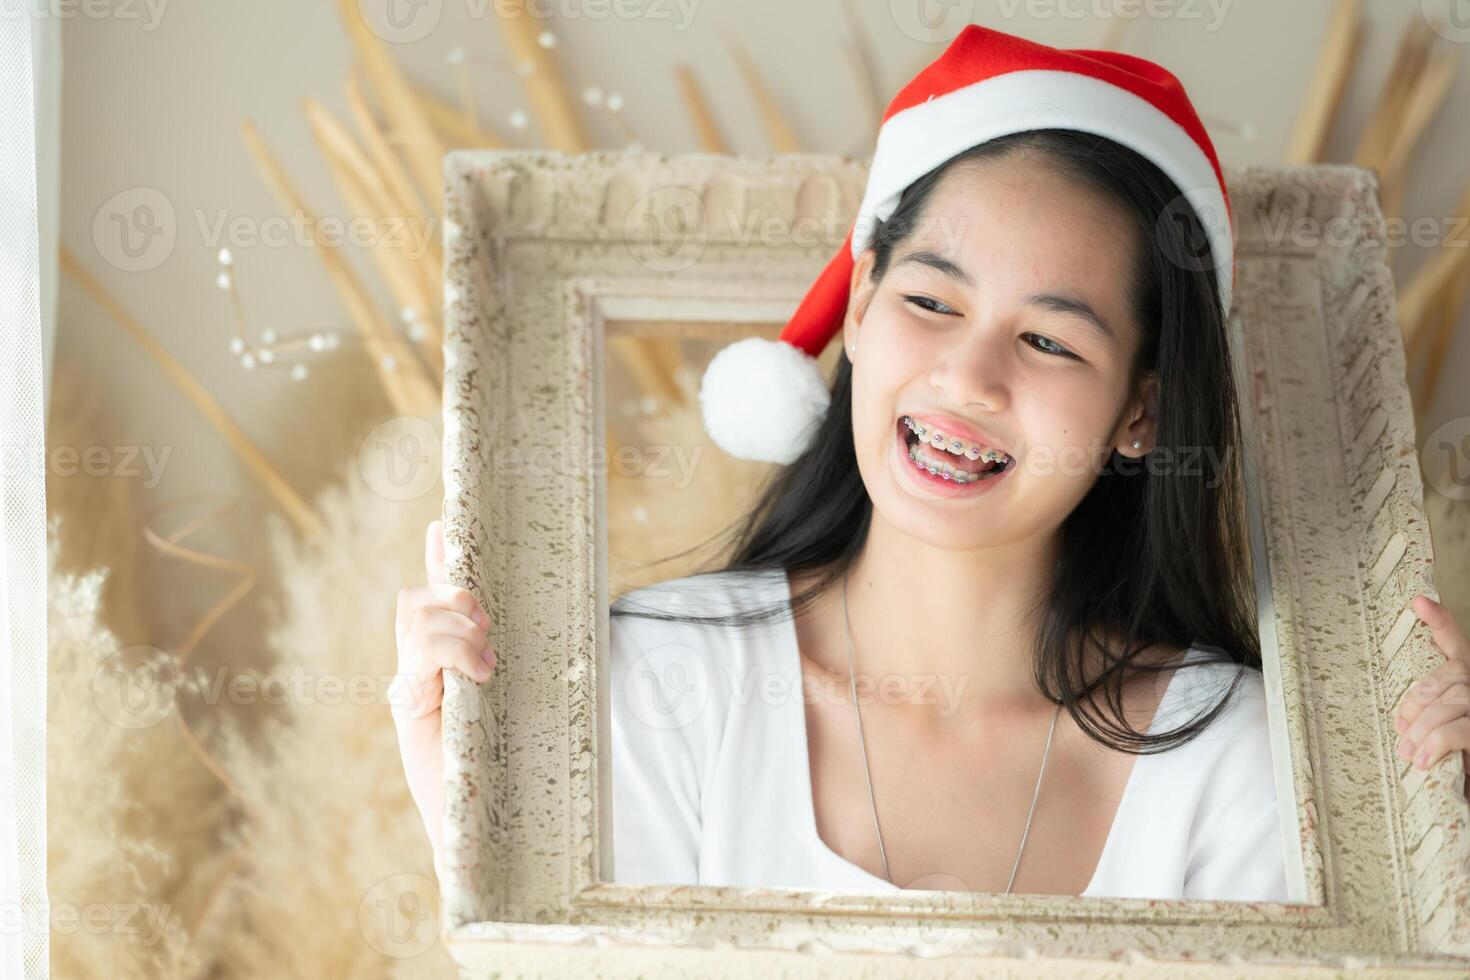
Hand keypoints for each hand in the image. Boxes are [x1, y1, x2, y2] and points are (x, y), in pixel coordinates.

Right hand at [391, 519, 496, 857]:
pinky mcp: (409, 709)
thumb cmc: (499, 772)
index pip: (429, 601)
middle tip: (487, 622)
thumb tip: (524, 633)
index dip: (434, 562)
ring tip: (487, 657)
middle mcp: (417, 673)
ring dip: (458, 627)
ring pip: (417, 623)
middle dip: (451, 595)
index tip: (441, 526)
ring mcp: (409, 689)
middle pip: (415, 602)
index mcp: (439, 666)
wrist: (473, 828)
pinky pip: (422, 657)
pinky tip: (480, 672)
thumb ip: (506, 668)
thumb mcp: (510, 705)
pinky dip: (455, 653)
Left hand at [1394, 594, 1469, 801]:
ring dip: (1424, 728)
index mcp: (1469, 679)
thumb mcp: (1441, 732)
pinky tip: (1425, 762)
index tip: (1418, 601)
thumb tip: (1400, 723)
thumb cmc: (1460, 759)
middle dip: (1418, 702)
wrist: (1468, 792)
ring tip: (1408, 753)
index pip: (1457, 643)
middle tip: (1400, 731)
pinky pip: (1461, 730)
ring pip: (1455, 701)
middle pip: (1450, 675)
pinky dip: (1438, 744)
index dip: (1440, 621)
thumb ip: (1428, 716)